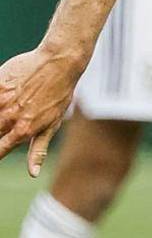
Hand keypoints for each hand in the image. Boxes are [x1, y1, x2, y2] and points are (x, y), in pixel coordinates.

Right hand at [0, 48, 82, 175]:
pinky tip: (1, 100)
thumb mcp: (52, 124)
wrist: (59, 63)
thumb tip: (33, 174)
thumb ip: (39, 149)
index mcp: (22, 131)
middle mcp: (9, 118)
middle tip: (4, 125)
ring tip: (4, 114)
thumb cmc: (58, 95)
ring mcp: (1, 101)